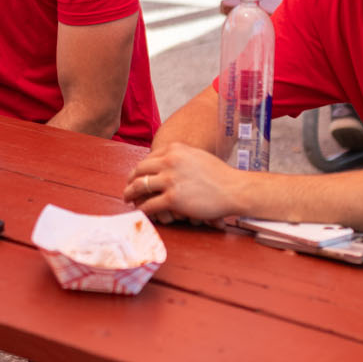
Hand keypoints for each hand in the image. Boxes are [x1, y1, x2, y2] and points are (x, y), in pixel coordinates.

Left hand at [124, 143, 243, 223]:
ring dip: (130, 194)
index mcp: (174, 149)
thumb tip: (164, 162)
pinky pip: (149, 204)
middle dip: (130, 181)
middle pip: (139, 170)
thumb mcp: (196, 155)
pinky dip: (142, 209)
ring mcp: (170, 180)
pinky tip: (141, 212)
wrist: (234, 189)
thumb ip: (179, 156)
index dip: (140, 170)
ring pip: (139, 186)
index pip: (148, 158)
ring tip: (128, 200)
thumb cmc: (219, 175)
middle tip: (128, 190)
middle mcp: (169, 161)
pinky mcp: (173, 198)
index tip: (136, 177)